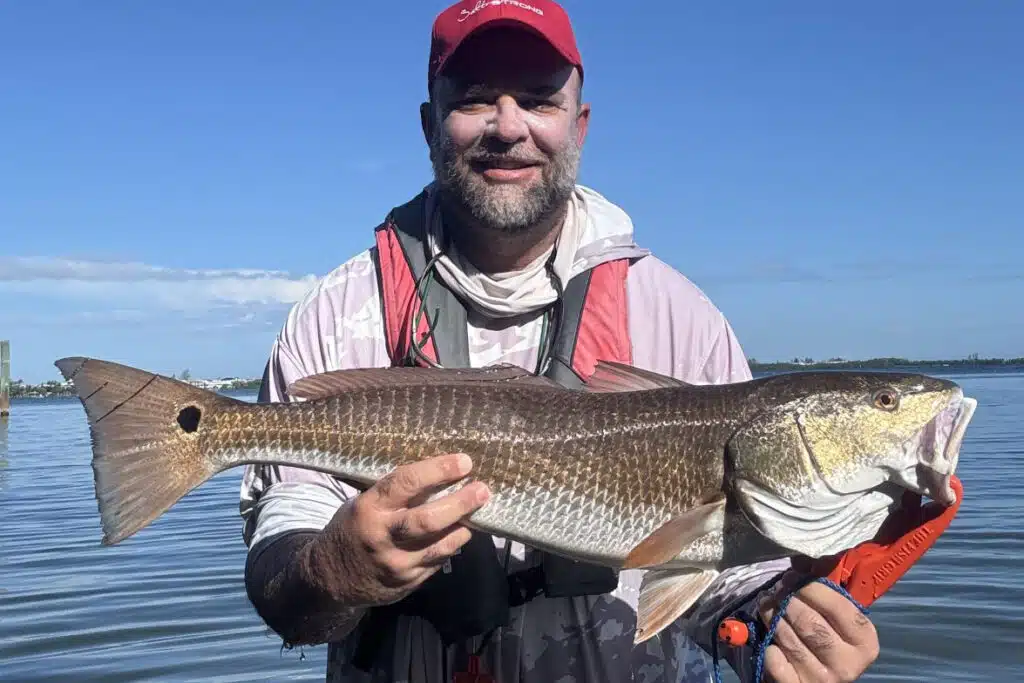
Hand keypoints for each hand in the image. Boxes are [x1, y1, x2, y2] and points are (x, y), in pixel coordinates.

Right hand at [307, 453, 490, 606]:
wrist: (329, 578)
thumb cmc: (352, 529)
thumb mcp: (362, 504)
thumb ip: (394, 494)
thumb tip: (438, 474)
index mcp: (369, 509)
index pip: (405, 484)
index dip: (438, 471)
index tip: (464, 462)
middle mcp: (383, 537)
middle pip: (428, 520)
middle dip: (460, 503)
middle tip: (483, 489)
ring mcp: (397, 563)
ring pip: (440, 545)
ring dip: (463, 526)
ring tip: (479, 509)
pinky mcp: (408, 583)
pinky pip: (437, 561)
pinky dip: (452, 544)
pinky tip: (461, 531)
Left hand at [758, 573, 879, 682]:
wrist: (820, 677)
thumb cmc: (827, 636)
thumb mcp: (834, 615)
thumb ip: (823, 586)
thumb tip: (801, 559)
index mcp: (865, 641)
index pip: (837, 606)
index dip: (809, 587)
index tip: (791, 576)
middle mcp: (849, 664)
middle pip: (810, 622)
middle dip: (787, 600)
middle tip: (775, 590)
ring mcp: (824, 680)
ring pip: (789, 638)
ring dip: (772, 616)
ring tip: (766, 604)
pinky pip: (775, 661)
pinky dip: (769, 646)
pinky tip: (769, 637)